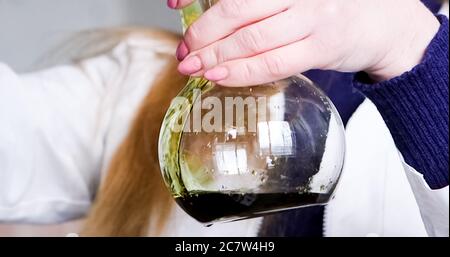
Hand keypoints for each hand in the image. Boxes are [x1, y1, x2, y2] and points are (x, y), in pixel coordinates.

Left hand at [169, 0, 439, 85]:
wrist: (383, 24)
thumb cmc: (330, 7)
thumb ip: (258, 4)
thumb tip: (210, 19)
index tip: (174, 4)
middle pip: (236, 8)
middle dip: (202, 32)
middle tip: (184, 49)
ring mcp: (312, 18)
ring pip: (251, 38)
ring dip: (216, 56)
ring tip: (193, 66)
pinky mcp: (321, 48)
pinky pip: (273, 63)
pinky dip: (242, 72)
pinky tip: (220, 76)